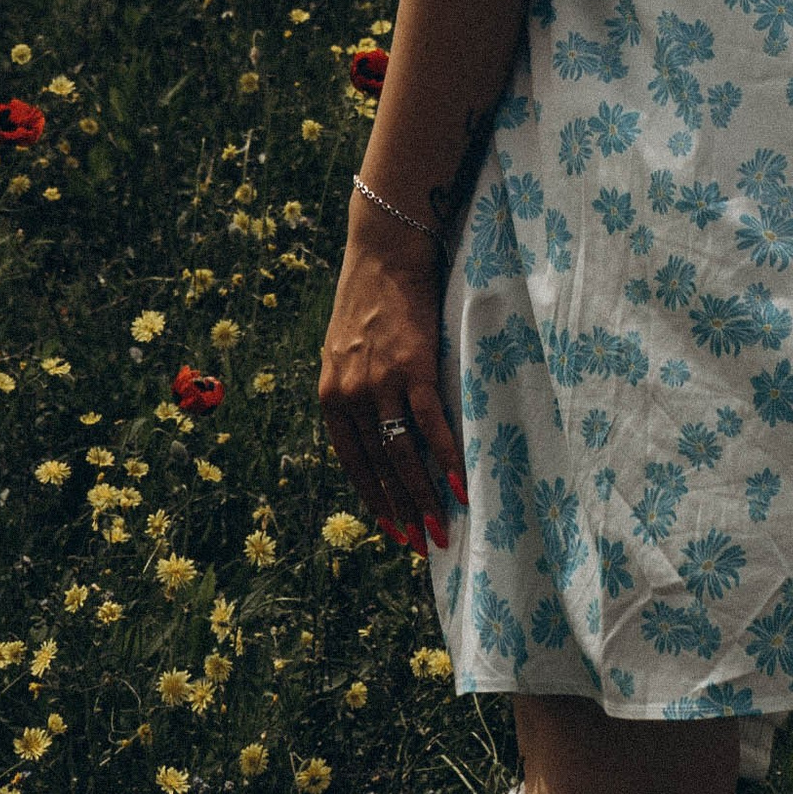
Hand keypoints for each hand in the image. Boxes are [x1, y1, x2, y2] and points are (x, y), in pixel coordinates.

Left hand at [317, 215, 467, 554]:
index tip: (391, 528)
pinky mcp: (413, 367)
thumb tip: (370, 429)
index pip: (352, 462)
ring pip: (403, 454)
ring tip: (443, 526)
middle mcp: (350, 394)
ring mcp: (380, 382)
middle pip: (379, 466)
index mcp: (331, 394)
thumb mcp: (345, 350)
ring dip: (425, 496)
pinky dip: (446, 458)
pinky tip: (461, 483)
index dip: (373, 499)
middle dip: (401, 510)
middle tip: (421, 543)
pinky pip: (430, 425)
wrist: (385, 250)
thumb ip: (353, 391)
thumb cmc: (369, 299)